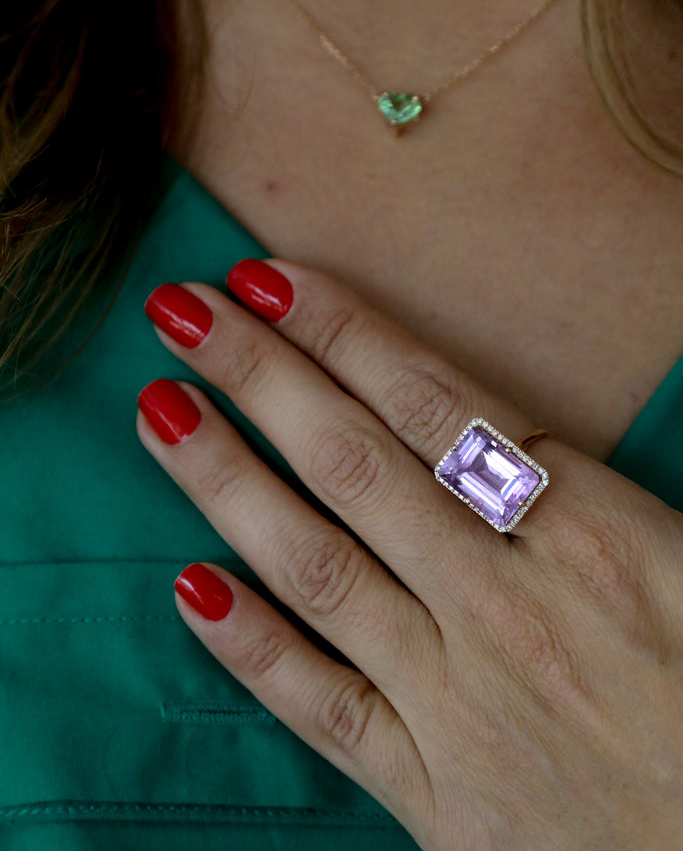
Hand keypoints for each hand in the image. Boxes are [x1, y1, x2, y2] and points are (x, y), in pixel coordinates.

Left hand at [137, 260, 682, 850]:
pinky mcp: (438, 796)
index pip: (433, 406)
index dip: (342, 333)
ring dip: (228, 482)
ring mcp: (461, 701)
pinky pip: (323, 709)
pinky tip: (189, 588)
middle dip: (261, 376)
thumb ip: (594, 488)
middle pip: (355, 465)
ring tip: (162, 411)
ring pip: (318, 568)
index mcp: (591, 537)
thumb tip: (506, 429)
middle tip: (183, 311)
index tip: (267, 279)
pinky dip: (252, 648)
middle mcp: (510, 607)